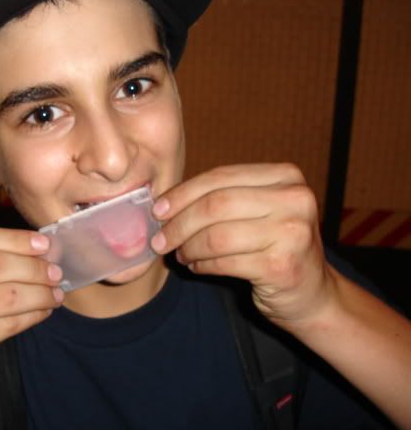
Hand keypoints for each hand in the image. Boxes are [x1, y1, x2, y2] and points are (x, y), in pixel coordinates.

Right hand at [0, 226, 63, 411]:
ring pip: (3, 295)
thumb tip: (40, 246)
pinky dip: (32, 315)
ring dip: (38, 292)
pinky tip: (44, 311)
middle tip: (56, 272)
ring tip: (55, 293)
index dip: (14, 239)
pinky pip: (7, 323)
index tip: (44, 244)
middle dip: (31, 267)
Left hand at [150, 163, 336, 325]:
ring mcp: (292, 233)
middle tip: (160, 239)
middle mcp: (295, 199)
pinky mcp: (283, 266)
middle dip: (179, 223)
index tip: (158, 210)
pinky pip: (223, 263)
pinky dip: (202, 265)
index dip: (182, 193)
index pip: (220, 177)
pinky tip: (196, 267)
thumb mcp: (258, 211)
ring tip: (180, 254)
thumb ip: (224, 198)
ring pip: (216, 236)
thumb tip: (165, 202)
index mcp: (286, 176)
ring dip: (188, 247)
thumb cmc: (276, 247)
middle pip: (215, 205)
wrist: (313, 295)